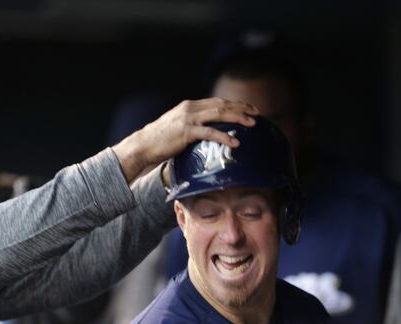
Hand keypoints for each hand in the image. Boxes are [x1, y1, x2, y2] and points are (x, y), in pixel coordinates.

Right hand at [112, 98, 258, 182]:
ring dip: (238, 118)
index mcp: (190, 106)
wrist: (143, 145)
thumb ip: (194, 125)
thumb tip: (209, 131)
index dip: (235, 104)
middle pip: (222, 105)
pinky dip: (224, 137)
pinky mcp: (186, 132)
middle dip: (241, 108)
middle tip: (257, 114)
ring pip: (219, 115)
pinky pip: (210, 133)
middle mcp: (190, 108)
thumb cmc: (161, 140)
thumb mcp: (179, 127)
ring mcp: (188, 119)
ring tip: (252, 124)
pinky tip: (235, 143)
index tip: (249, 108)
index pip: (217, 101)